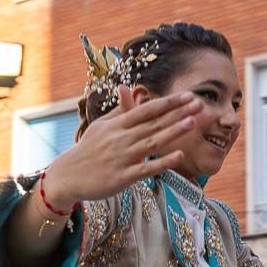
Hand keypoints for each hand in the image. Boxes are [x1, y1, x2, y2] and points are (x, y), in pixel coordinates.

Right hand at [44, 87, 202, 207]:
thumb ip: (118, 111)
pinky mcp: (123, 177)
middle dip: (178, 113)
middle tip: (199, 103)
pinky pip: (146, 168)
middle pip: (154, 123)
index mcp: (117, 125)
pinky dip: (163, 162)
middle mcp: (121, 138)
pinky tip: (179, 156)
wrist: (67, 176)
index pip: (147, 109)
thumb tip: (127, 90)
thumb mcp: (100, 127)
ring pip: (152, 142)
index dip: (169, 102)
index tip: (188, 95)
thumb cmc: (87, 151)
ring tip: (193, 122)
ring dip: (173, 132)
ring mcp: (122, 157)